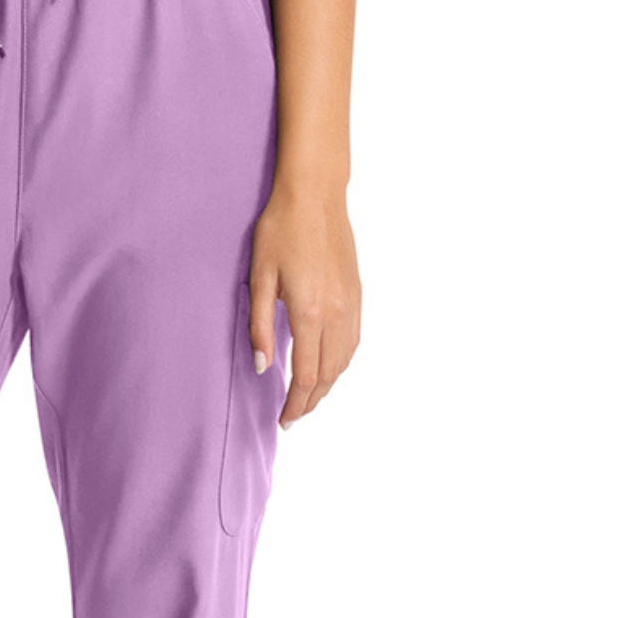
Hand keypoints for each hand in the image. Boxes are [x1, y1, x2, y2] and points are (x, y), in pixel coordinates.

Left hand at [247, 191, 360, 427]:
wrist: (315, 196)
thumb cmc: (280, 231)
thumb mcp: (259, 278)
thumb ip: (260, 326)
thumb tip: (263, 367)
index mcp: (309, 313)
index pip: (305, 376)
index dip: (295, 404)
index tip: (284, 421)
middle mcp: (336, 314)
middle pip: (328, 375)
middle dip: (311, 402)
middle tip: (293, 418)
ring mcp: (351, 304)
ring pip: (344, 361)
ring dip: (328, 386)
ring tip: (309, 399)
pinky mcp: (358, 294)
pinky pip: (354, 340)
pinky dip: (342, 363)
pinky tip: (330, 367)